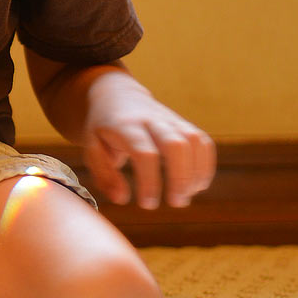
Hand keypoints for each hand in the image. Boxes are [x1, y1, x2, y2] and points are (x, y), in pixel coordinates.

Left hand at [81, 73, 215, 209]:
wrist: (117, 93)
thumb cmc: (103, 127)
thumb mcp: (92, 148)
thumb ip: (104, 175)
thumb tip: (122, 199)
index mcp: (125, 126)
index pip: (144, 154)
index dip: (150, 181)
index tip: (147, 204)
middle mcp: (151, 120)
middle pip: (176, 145)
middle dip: (181, 178)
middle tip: (176, 202)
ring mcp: (170, 120)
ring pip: (194, 141)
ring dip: (196, 173)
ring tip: (186, 195)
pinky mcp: (183, 124)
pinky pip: (203, 142)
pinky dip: (206, 165)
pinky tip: (197, 185)